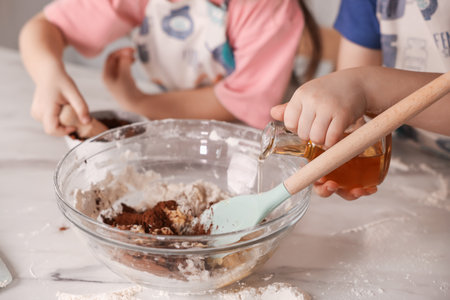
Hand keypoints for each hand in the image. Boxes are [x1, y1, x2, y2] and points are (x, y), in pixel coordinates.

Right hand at [30, 66, 89, 135]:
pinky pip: (50, 122)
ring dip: (62, 121)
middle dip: (65, 126)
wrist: (48, 73)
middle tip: (72, 111)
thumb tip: (87, 122)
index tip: (74, 125)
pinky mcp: (37, 113)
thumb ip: (81, 108)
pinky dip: (58, 118)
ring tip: (65, 106)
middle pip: (53, 129)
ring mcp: (36, 113)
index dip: (64, 131)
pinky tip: (61, 108)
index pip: (52, 130)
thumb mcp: (74, 93)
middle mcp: (38, 113)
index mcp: (46, 108)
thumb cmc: (60, 81)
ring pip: (52, 126)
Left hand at [103, 47, 143, 111]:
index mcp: (106, 75)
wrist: (134, 106)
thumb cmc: (128, 92)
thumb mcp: (125, 75)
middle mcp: (109, 77)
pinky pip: (123, 69)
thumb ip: (124, 63)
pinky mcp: (123, 82)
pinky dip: (128, 64)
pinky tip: (134, 63)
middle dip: (123, 54)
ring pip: (119, 64)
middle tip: (134, 52)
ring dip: (126, 59)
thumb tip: (126, 52)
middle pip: (114, 60)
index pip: (111, 58)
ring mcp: (116, 79)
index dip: (120, 51)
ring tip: (134, 58)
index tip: (131, 50)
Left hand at [270, 69, 372, 199]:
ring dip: (322, 142)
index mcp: (301, 94)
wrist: (358, 83)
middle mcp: (313, 99)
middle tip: (320, 129)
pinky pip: (331, 139)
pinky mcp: (343, 115)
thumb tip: (272, 113)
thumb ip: (290, 107)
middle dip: (311, 136)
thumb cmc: (329, 92)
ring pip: (316, 138)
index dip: (297, 128)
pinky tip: (335, 137)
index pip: (289, 122)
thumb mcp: (308, 94)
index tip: (307, 124)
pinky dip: (332, 143)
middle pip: (303, 133)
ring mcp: (328, 107)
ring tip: (327, 134)